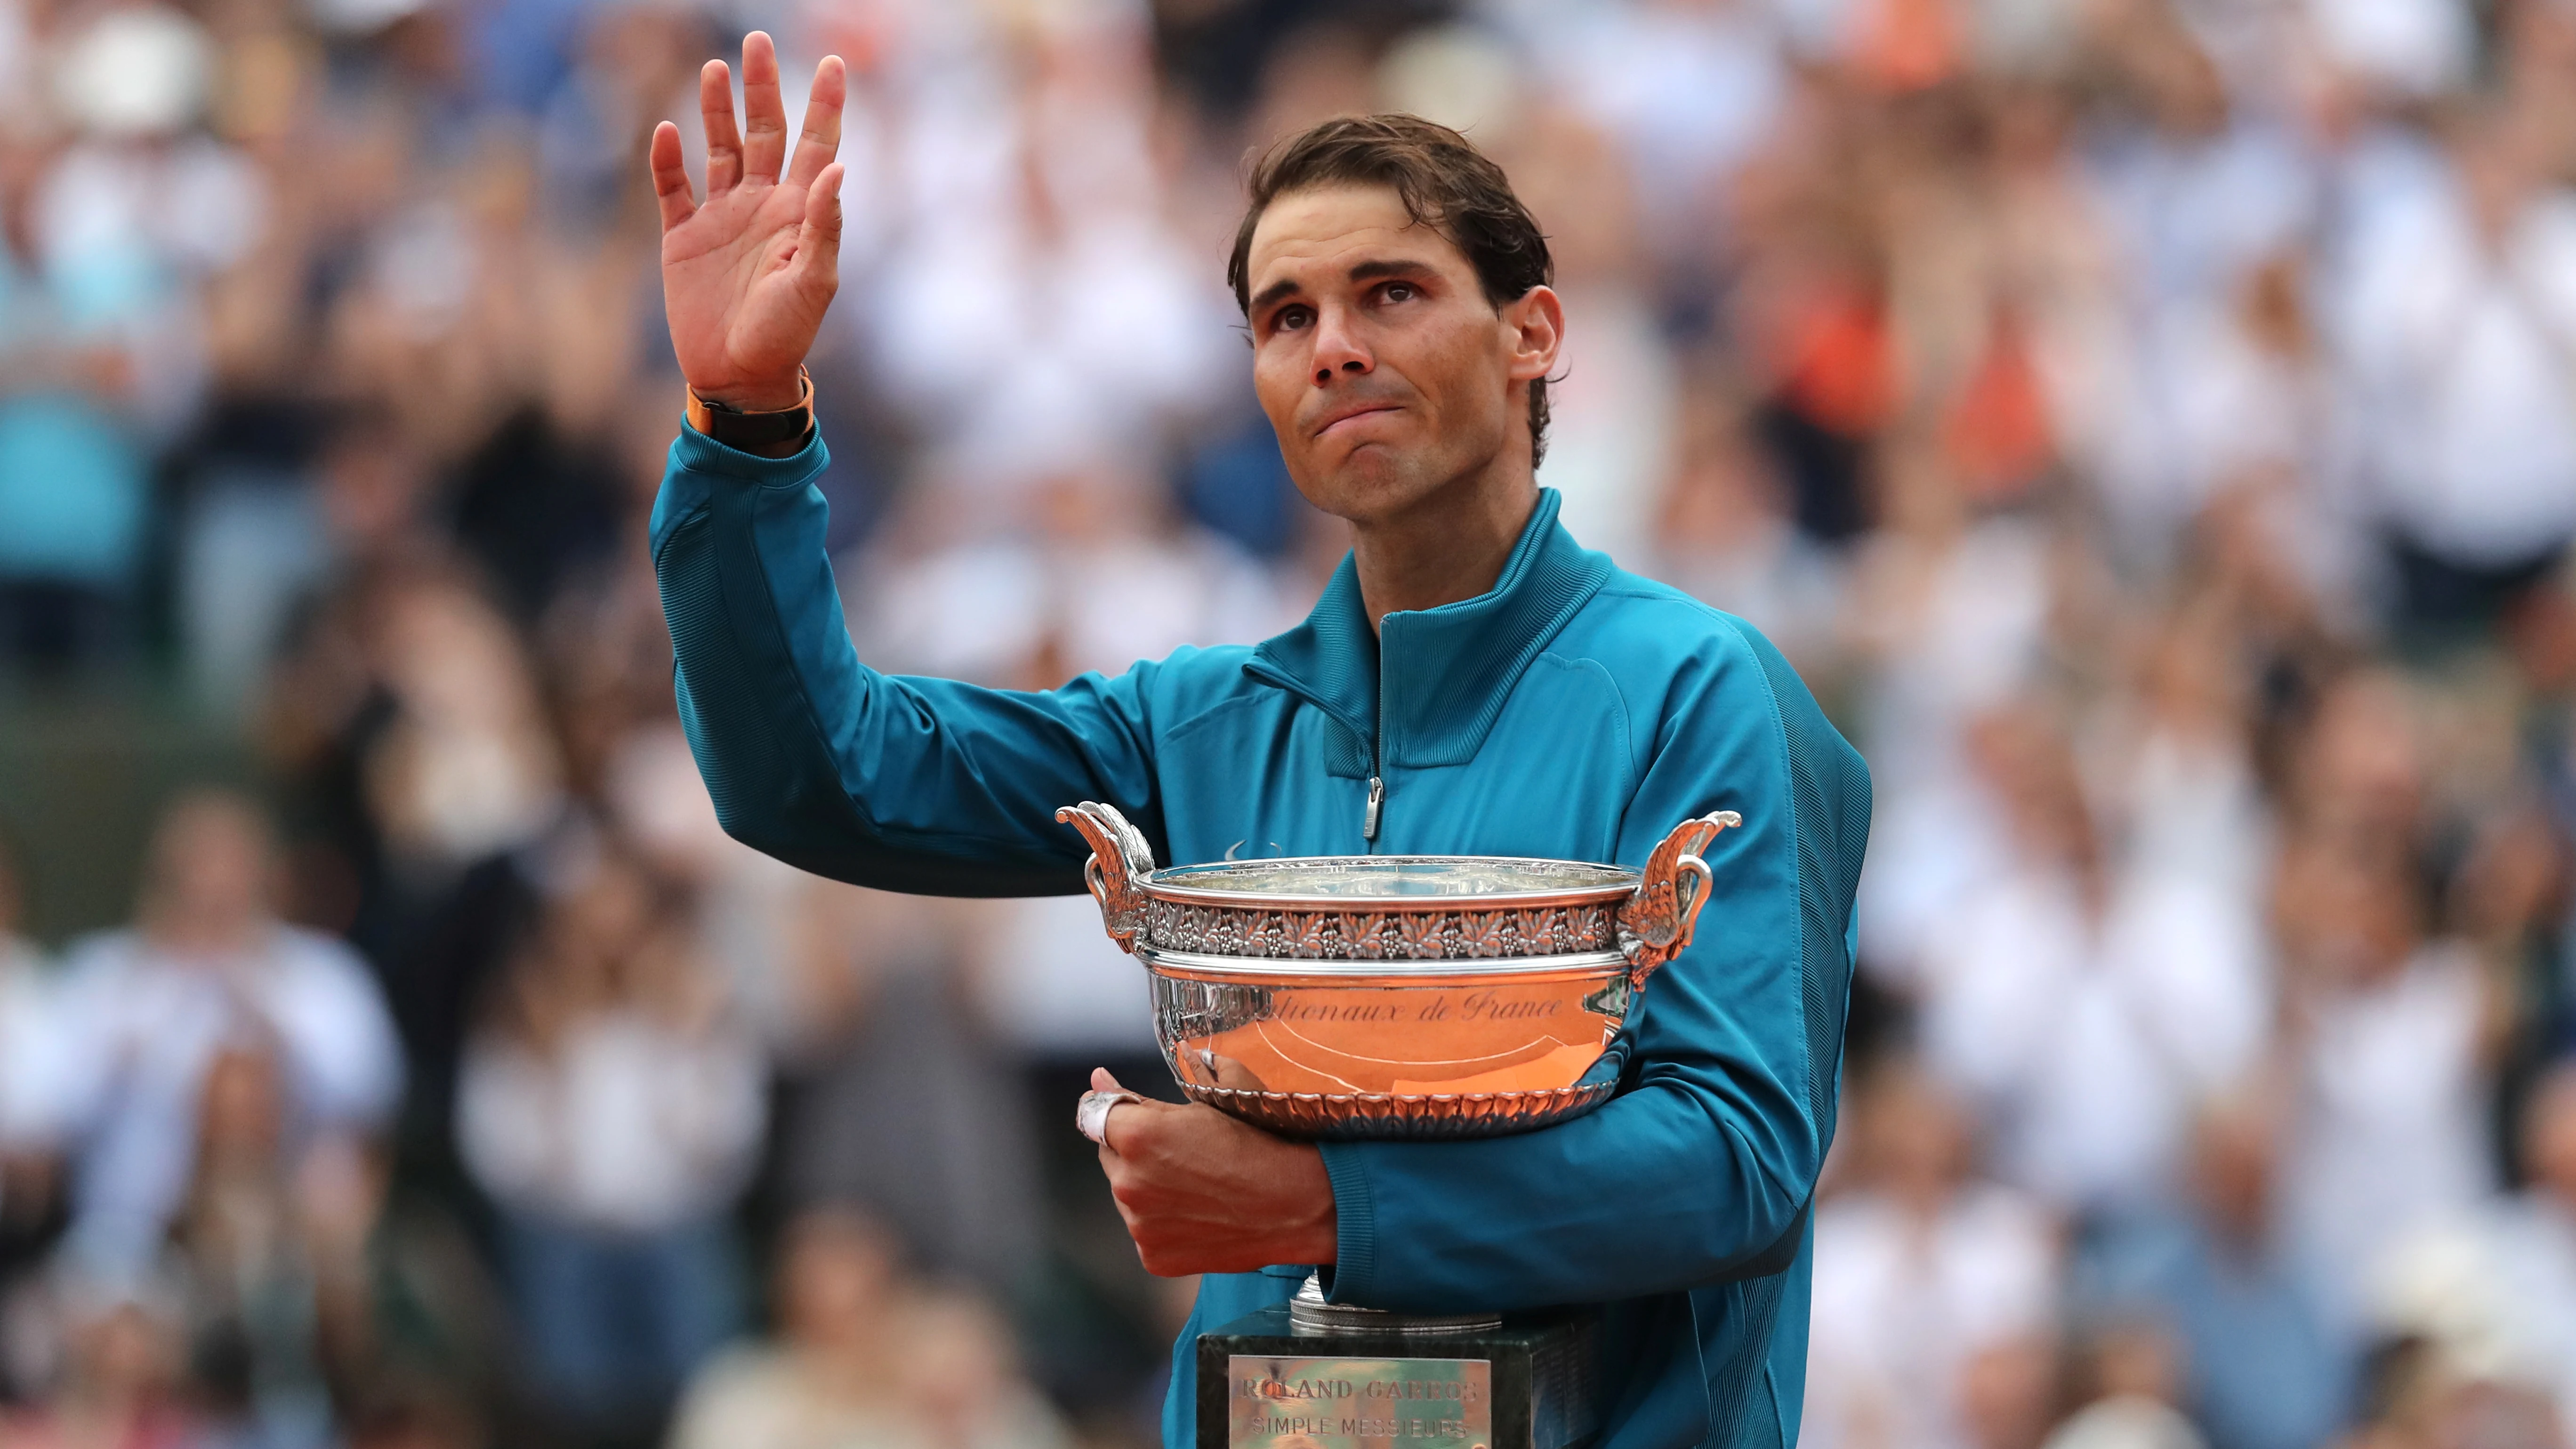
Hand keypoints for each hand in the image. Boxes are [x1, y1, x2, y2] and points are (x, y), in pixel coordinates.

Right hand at [651, 33, 844, 411]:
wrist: (738, 377)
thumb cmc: (785, 336)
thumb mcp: (813, 285)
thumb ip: (825, 227)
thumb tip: (838, 166)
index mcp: (799, 213)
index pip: (816, 145)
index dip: (824, 105)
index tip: (832, 61)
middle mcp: (762, 206)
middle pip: (765, 132)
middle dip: (762, 88)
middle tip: (757, 41)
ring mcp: (722, 218)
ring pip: (720, 149)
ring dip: (716, 110)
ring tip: (716, 69)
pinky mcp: (683, 238)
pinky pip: (672, 189)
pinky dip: (668, 161)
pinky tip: (668, 130)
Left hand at [1089, 1068, 1337, 1275]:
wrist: (1295, 1203)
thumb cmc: (1257, 1144)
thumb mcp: (1204, 1103)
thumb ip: (1139, 1095)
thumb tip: (1097, 1078)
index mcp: (1136, 1135)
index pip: (1092, 1115)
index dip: (1109, 1109)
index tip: (1122, 1111)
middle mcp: (1128, 1182)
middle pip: (1110, 1156)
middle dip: (1133, 1150)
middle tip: (1182, 1152)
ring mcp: (1139, 1224)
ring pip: (1127, 1195)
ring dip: (1148, 1186)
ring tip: (1197, 1184)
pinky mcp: (1152, 1256)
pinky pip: (1145, 1230)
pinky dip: (1163, 1221)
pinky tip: (1199, 1212)